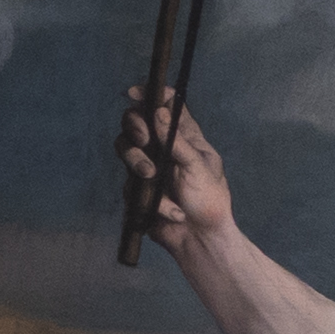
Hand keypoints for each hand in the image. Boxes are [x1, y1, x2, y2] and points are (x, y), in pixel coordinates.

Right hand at [121, 88, 237, 250]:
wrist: (199, 239)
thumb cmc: (209, 202)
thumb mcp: (198, 168)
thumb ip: (177, 141)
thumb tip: (159, 111)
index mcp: (186, 137)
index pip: (167, 105)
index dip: (151, 94)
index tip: (136, 93)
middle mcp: (164, 146)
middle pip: (136, 120)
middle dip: (135, 126)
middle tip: (144, 139)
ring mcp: (148, 165)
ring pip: (125, 147)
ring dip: (137, 161)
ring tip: (152, 177)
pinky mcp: (136, 186)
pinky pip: (129, 182)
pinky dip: (151, 197)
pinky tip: (171, 211)